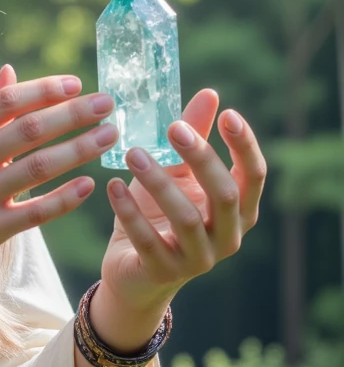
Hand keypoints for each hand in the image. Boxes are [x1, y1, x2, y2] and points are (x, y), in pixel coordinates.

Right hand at [0, 64, 117, 301]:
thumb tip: (10, 72)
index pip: (7, 101)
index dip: (45, 90)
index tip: (77, 84)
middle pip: (30, 129)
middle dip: (75, 113)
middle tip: (109, 104)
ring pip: (40, 166)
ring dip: (81, 149)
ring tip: (110, 137)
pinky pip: (37, 211)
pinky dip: (66, 197)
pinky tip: (89, 184)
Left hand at [96, 90, 266, 336]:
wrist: (132, 268)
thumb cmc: (159, 212)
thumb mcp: (177, 173)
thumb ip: (194, 137)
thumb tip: (209, 94)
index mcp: (239, 209)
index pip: (254, 175)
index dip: (245, 145)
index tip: (228, 114)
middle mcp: (228, 236)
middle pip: (225, 195)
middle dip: (201, 159)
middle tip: (173, 128)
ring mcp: (199, 259)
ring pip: (186, 219)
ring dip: (158, 182)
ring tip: (133, 152)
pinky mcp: (164, 272)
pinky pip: (149, 241)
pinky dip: (129, 212)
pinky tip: (113, 186)